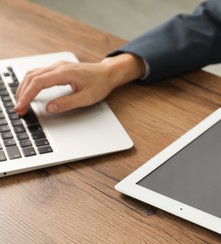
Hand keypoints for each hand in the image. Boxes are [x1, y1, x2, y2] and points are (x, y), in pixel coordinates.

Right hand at [15, 53, 144, 115]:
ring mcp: (58, 66)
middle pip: (32, 77)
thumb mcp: (87, 98)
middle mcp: (59, 67)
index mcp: (65, 73)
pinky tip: (29, 92)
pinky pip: (39, 73)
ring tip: (21, 102)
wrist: (108, 73)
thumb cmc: (100, 84)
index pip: (38, 83)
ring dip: (24, 88)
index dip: (27, 96)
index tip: (21, 107)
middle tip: (19, 109)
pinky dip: (31, 83)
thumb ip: (67, 103)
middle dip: (22, 93)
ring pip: (33, 74)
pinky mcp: (59, 68)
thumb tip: (49, 108)